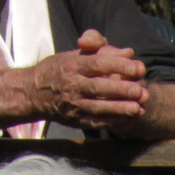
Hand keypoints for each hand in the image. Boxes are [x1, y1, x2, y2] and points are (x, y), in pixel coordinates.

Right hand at [28, 30, 148, 128]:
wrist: (33, 93)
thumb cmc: (60, 70)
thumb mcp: (75, 54)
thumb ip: (102, 51)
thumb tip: (129, 52)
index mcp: (72, 65)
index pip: (97, 64)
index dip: (118, 65)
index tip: (137, 67)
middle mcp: (71, 85)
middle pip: (98, 87)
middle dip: (120, 89)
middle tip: (140, 90)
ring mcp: (73, 105)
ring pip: (98, 108)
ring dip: (119, 109)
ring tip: (138, 108)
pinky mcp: (76, 120)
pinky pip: (96, 122)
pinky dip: (113, 123)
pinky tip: (128, 121)